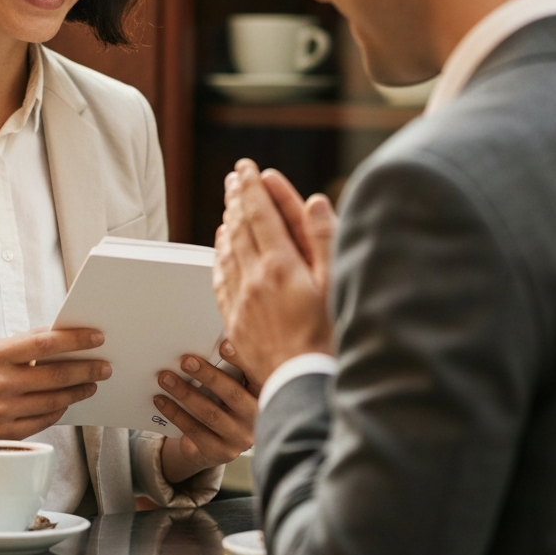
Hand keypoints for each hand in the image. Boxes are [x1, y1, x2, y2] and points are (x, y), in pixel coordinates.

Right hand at [0, 327, 108, 485]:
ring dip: (78, 391)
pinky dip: (60, 409)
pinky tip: (68, 400)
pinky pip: (43, 421)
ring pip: (53, 401)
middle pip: (55, 376)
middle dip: (86, 370)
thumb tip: (65, 337)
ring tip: (92, 383)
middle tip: (105, 366)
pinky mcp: (4, 433)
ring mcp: (2, 411)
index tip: (96, 337)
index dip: (74, 340)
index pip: (44, 344)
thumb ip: (25, 345)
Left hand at [156, 341, 257, 483]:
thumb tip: (206, 341)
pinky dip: (175, 413)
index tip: (223, 345)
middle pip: (233, 395)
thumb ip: (228, 367)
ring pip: (210, 414)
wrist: (216, 442)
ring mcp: (240, 438)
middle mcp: (256, 418)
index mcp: (264, 394)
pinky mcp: (221, 452)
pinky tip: (161, 400)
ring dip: (185, 393)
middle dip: (207, 376)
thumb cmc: (223, 400)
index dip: (242, 360)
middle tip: (185, 361)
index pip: (258, 376)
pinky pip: (195, 431)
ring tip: (165, 378)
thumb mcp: (232, 384)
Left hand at [213, 159, 335, 387]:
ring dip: (228, 222)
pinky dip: (219, 254)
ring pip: (228, 250)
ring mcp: (242, 299)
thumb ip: (325, 240)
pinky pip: (220, 277)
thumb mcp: (336, 285)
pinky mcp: (235, 319)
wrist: (302, 385)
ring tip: (229, 203)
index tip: (248, 168)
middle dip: (238, 197)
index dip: (253, 188)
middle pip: (240, 227)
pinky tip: (221, 246)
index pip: (261, 215)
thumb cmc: (328, 338)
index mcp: (282, 266)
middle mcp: (255, 278)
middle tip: (235, 176)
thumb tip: (314, 202)